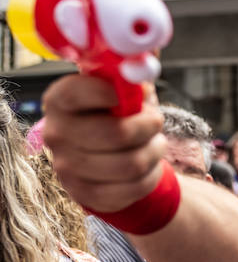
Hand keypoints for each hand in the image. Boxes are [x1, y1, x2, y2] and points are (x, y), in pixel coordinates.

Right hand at [41, 76, 165, 212]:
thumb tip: (143, 68)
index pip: (76, 94)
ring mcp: (66, 167)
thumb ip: (131, 80)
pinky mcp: (85, 194)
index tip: (139, 93)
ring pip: (131, 164)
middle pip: (117, 134)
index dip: (112, 93)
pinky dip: (151, 176)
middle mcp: (56, 134)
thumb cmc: (119, 114)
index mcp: (59, 100)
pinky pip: (133, 187)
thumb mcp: (125, 90)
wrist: (110, 155)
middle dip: (149, 126)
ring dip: (154, 152)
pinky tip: (148, 165)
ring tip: (155, 143)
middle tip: (156, 121)